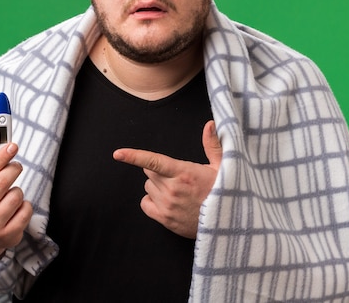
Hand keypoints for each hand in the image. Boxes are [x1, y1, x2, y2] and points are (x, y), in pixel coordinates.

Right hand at [0, 143, 32, 262]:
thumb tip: (3, 148)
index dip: (0, 157)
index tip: (12, 145)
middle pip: (2, 181)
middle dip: (13, 168)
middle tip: (16, 166)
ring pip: (17, 195)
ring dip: (18, 191)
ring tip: (10, 196)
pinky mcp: (8, 235)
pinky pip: (26, 209)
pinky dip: (25, 206)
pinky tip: (15, 210)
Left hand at [113, 120, 221, 238]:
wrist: (230, 223)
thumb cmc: (226, 192)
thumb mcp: (223, 167)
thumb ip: (212, 144)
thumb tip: (210, 124)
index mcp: (184, 173)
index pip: (154, 161)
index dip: (134, 156)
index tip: (118, 154)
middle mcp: (172, 189)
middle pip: (150, 172)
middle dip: (160, 171)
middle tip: (178, 177)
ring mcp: (167, 205)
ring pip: (148, 188)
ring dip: (158, 187)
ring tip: (178, 192)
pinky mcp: (165, 220)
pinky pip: (145, 204)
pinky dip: (151, 202)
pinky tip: (167, 202)